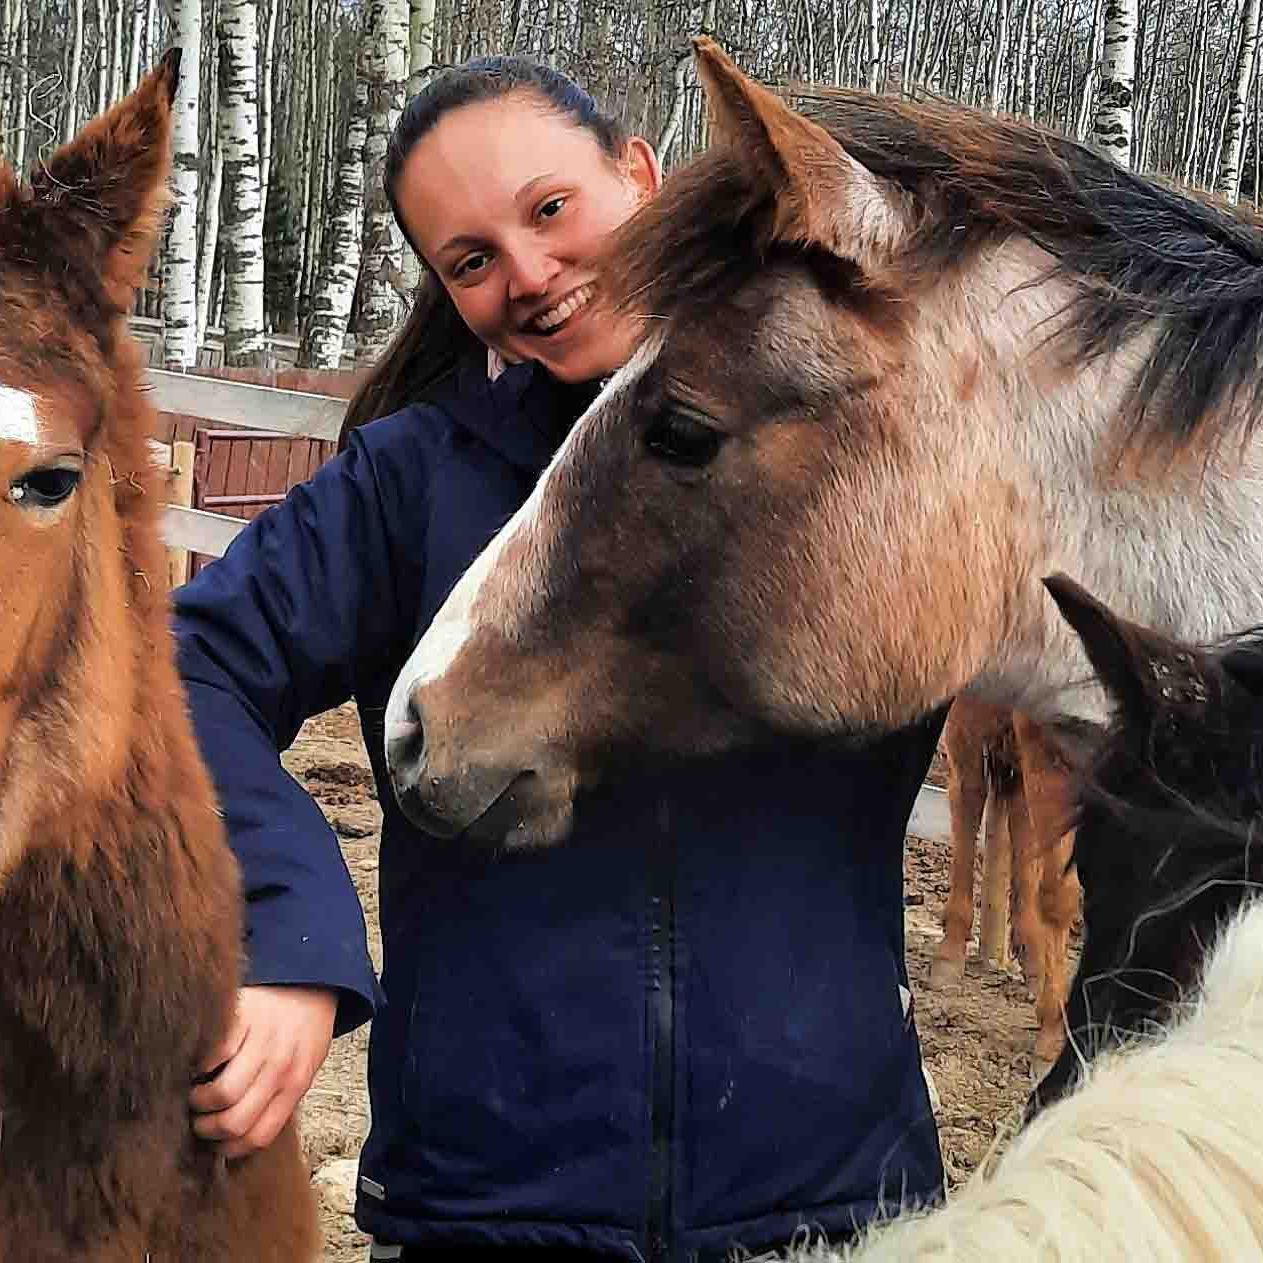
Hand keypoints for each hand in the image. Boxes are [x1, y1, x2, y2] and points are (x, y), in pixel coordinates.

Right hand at [189, 984, 336, 1159]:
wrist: (310, 978)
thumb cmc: (303, 1027)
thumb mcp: (304, 1065)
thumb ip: (278, 1097)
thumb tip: (239, 1137)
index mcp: (296, 1083)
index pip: (258, 1137)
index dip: (228, 1149)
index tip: (215, 1145)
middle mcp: (281, 1067)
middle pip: (234, 1122)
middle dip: (208, 1130)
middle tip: (198, 1120)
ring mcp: (261, 1042)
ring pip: (221, 1095)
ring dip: (198, 1103)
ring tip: (195, 1095)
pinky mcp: (242, 1018)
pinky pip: (212, 1056)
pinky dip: (198, 1068)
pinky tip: (197, 1066)